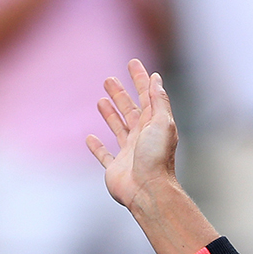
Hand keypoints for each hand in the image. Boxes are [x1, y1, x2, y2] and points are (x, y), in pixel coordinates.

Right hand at [86, 59, 177, 208]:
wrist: (149, 190)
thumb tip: (156, 79)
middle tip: (109, 79)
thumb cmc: (157, 158)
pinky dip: (97, 147)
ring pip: (118, 129)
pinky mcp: (116, 168)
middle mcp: (143, 138)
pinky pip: (105, 155)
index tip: (133, 63)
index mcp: (155, 126)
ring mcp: (129, 153)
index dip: (141, 79)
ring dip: (110, 114)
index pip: (147, 97)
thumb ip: (158, 101)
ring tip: (101, 100)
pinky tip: (89, 137)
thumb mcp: (162, 123)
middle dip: (121, 94)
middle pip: (131, 111)